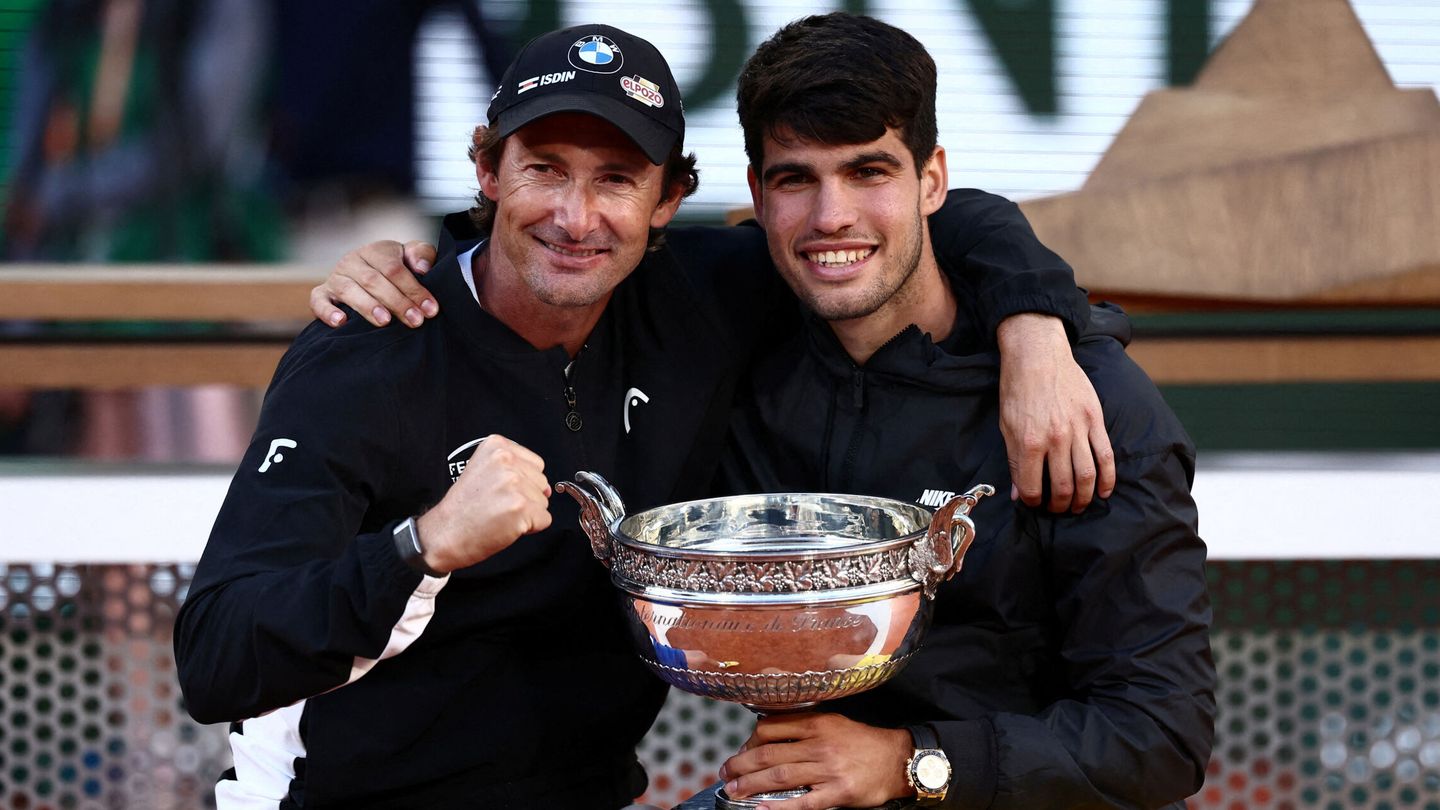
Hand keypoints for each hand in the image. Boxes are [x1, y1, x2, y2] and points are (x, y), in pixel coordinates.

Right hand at [310, 240, 438, 327]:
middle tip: (414, 320)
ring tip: (384, 321)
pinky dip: (327, 312)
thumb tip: (422, 268)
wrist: (371, 273)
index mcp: (376, 251)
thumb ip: (422, 255)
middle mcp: (352, 261)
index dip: (413, 289)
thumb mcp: (412, 257)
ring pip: (348, 290)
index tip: (430, 309)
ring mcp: (335, 277)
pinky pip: (318, 301)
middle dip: (397, 302)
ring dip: (367, 306)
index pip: (394, 269)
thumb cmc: (398, 267)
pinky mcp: (322, 293)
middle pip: (373, 280)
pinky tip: (341, 322)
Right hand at [415, 436, 551, 571]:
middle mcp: (505, 461)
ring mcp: (513, 483)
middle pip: (542, 482)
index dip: (522, 483)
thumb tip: (548, 488)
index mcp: (496, 446)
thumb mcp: (484, 471)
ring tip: (499, 514)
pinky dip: (530, 528)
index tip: (500, 491)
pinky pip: (544, 520)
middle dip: (526, 497)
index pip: (535, 464)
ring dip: (527, 513)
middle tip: (498, 505)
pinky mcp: (520, 507)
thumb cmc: (462, 508)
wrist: (444, 534)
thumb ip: (516, 471)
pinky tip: (506, 525)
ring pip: (544, 502)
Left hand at [718, 713, 912, 808]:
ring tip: (733, 790)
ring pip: (779, 776)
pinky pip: (803, 802)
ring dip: (751, 784)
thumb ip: (803, 726)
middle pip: (769, 753)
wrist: (897, 760)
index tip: (740, 752)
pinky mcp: (838, 792)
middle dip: (741, 765)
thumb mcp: (833, 722)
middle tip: (725, 773)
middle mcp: (820, 744)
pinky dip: (779, 806)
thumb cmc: (861, 742)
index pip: (770, 728)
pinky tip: (762, 808)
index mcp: (817, 722)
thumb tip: (766, 734)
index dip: (748, 741)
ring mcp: (828, 769)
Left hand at [996, 313, 1114, 512]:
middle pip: (1063, 486)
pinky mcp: (1094, 419)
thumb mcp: (1006, 426)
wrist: (1037, 355)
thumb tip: (1019, 493)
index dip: (1034, 501)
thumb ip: (1014, 461)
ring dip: (1084, 498)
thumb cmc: (1017, 389)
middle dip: (1060, 505)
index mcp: (1028, 442)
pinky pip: (1106, 455)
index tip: (1035, 503)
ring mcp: (1078, 429)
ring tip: (1079, 506)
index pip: (1033, 487)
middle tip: (1058, 509)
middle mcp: (1055, 439)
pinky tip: (1104, 491)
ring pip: (1087, 475)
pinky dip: (1107, 478)